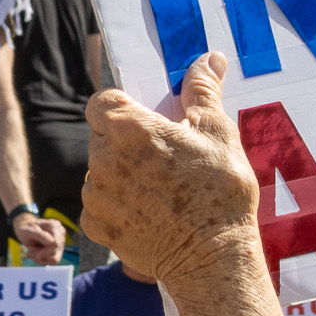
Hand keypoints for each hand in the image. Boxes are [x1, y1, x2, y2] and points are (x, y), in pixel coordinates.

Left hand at [13, 212, 66, 266]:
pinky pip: (54, 261)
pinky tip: (37, 255)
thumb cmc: (26, 229)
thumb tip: (52, 242)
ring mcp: (61, 241)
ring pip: (55, 258)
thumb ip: (40, 235)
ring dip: (42, 259)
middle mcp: (61, 233)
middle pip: (55, 251)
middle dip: (40, 255)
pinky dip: (44, 260)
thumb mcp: (28, 231)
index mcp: (54, 226)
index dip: (44, 252)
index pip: (55, 244)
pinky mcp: (59, 249)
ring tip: (32, 253)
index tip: (30, 254)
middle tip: (29, 253)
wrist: (26, 229)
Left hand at [82, 53, 258, 289]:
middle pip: (102, 136)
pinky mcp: (96, 227)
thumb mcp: (218, 131)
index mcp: (129, 129)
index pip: (101, 100)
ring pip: (101, 170)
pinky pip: (100, 204)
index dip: (120, 105)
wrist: (211, 257)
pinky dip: (118, 204)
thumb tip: (209, 58)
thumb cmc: (219, 189)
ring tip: (160, 186)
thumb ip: (203, 90)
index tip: (144, 116)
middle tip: (163, 153)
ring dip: (121, 172)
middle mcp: (103, 159)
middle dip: (126, 140)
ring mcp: (96, 196)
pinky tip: (150, 211)